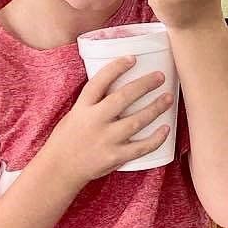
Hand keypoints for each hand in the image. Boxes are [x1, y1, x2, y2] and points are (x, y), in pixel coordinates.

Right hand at [40, 57, 171, 187]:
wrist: (60, 169)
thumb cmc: (68, 138)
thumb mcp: (75, 114)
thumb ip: (94, 102)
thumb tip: (118, 83)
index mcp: (82, 108)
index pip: (98, 83)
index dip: (116, 68)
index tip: (132, 58)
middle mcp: (94, 122)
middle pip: (122, 98)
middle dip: (144, 85)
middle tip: (160, 76)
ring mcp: (105, 140)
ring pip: (136, 122)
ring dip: (155, 108)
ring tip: (168, 98)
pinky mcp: (114, 158)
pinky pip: (140, 148)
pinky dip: (155, 139)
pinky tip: (166, 129)